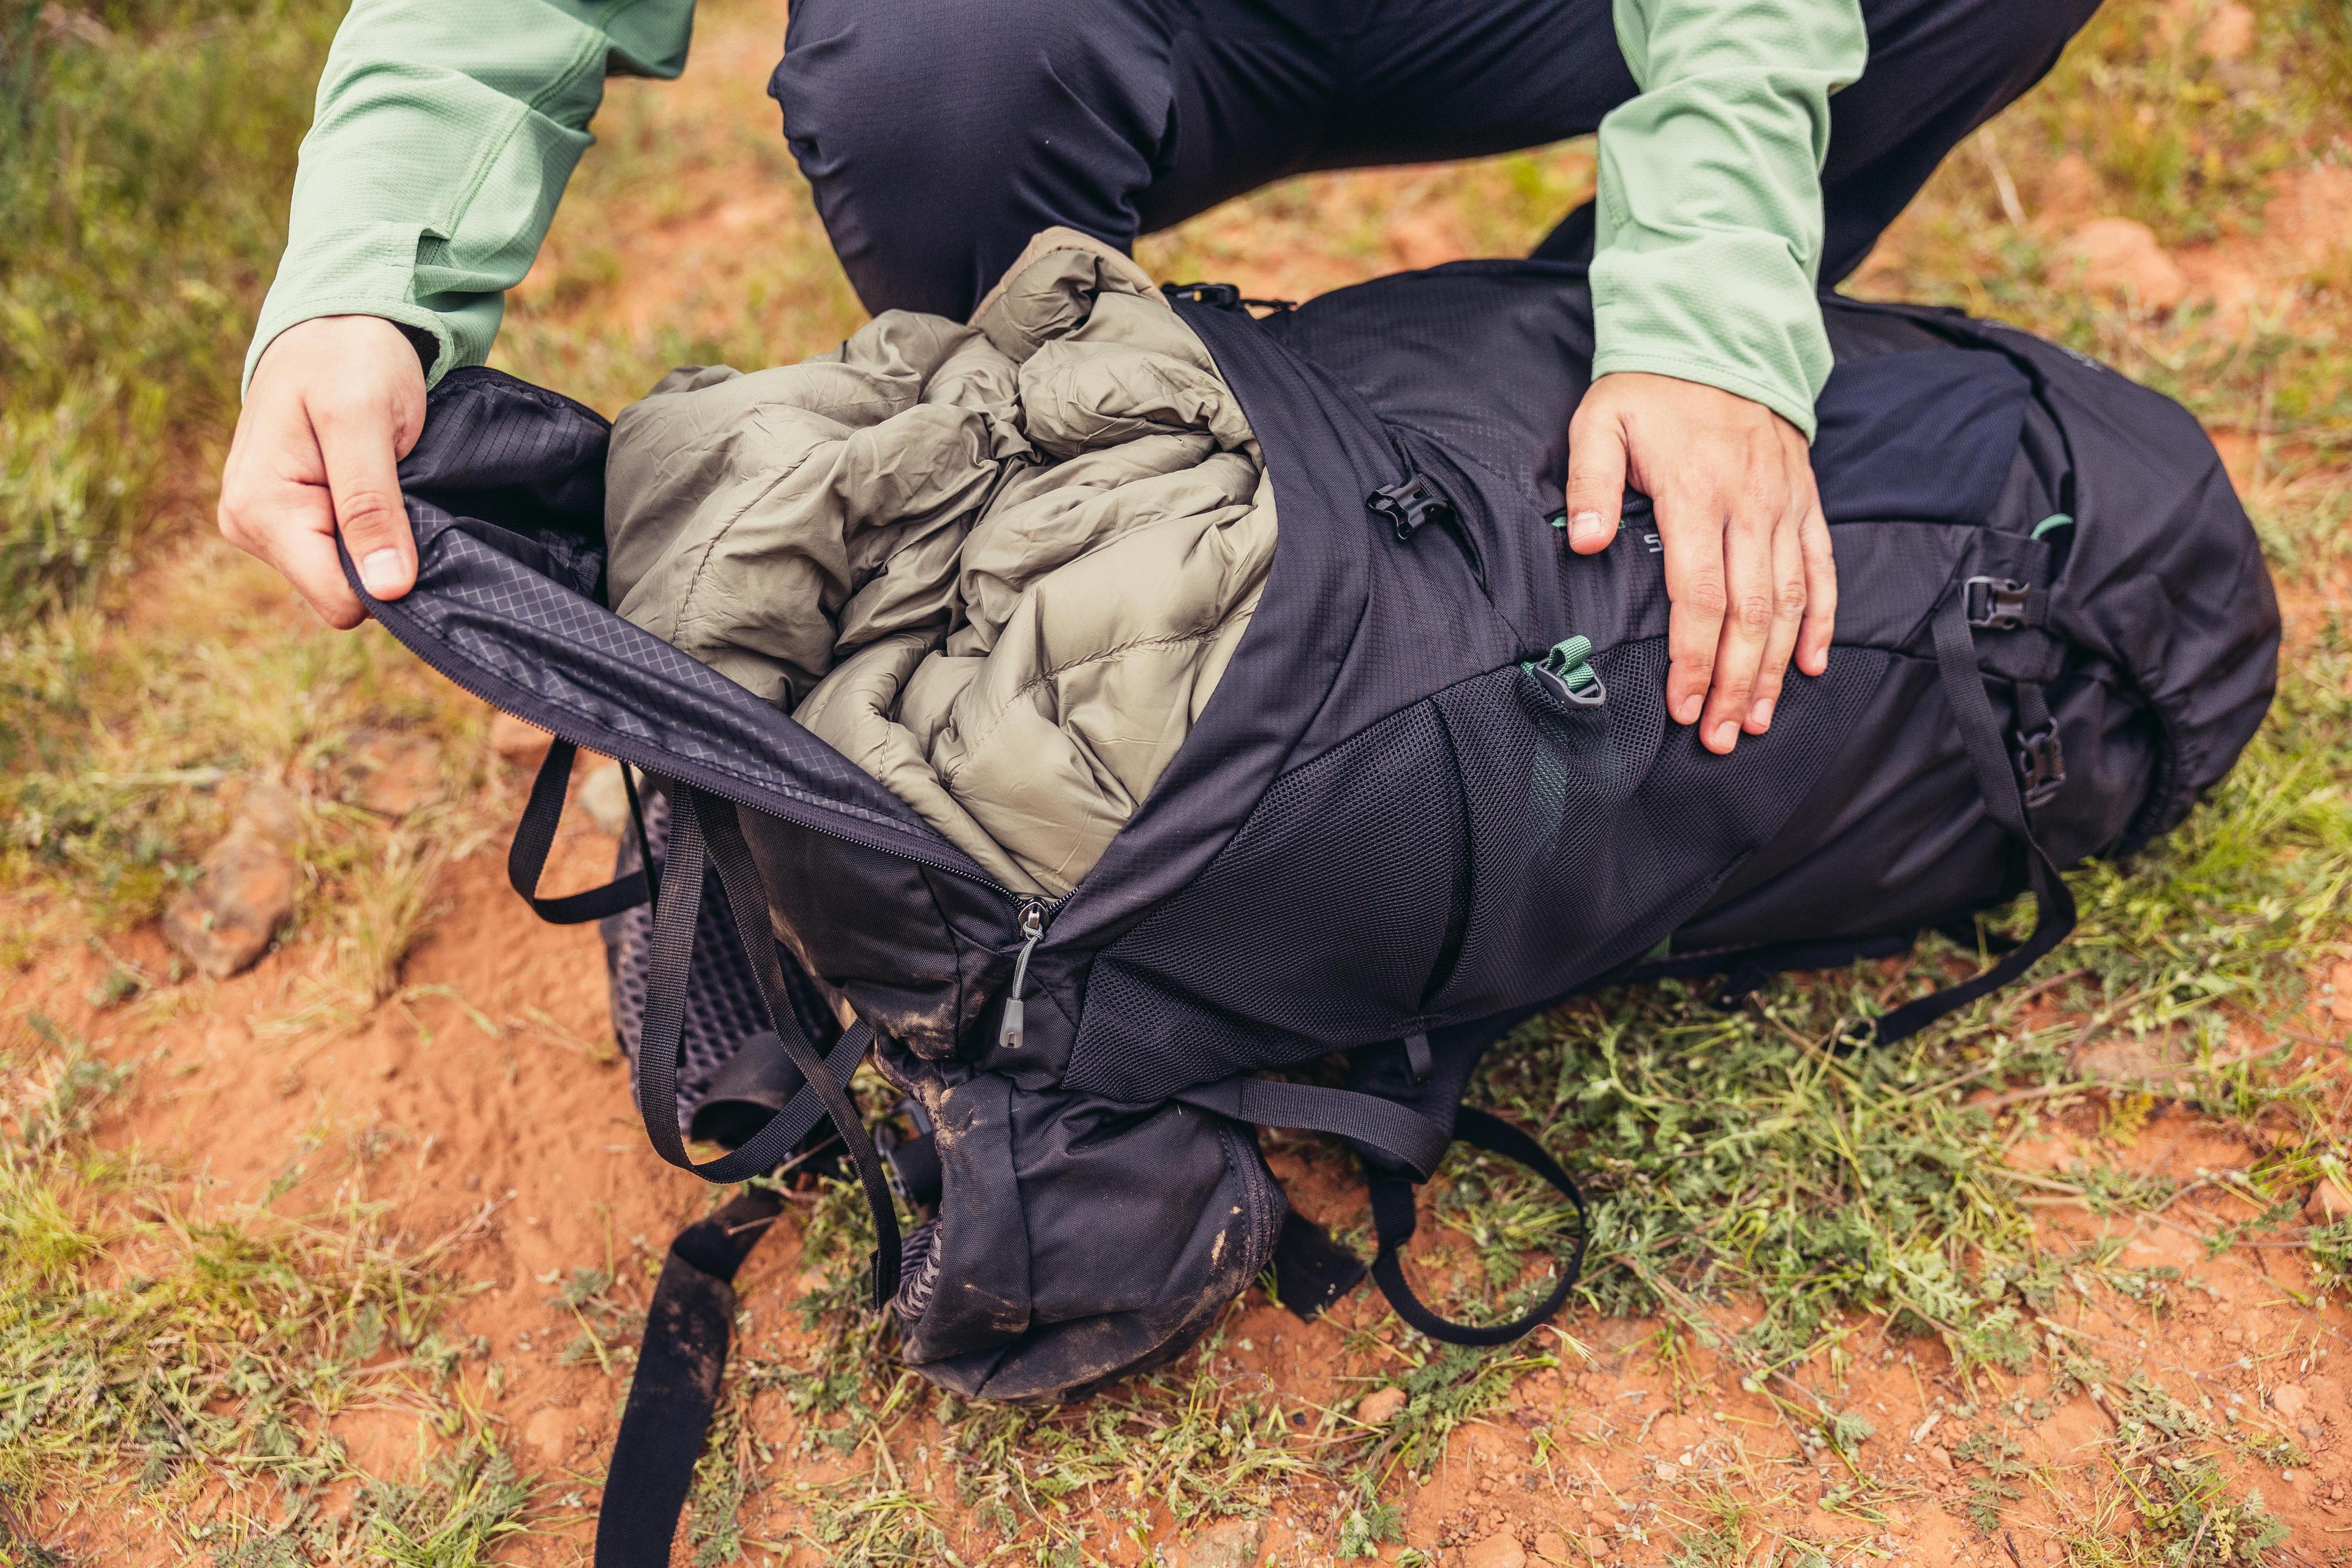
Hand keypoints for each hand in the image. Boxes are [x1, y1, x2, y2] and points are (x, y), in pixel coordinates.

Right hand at [218, 315, 427, 628]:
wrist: (333, 323)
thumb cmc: (348, 358)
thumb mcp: (364, 421)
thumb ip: (371, 505)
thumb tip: (388, 589)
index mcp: (259, 511)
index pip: (338, 600)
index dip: (388, 578)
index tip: (414, 526)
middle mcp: (248, 526)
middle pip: (340, 592)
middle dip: (382, 556)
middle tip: (403, 492)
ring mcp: (264, 523)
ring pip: (342, 575)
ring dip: (377, 539)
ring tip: (386, 480)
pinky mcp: (285, 517)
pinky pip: (339, 552)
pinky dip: (369, 528)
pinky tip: (377, 487)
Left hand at [1563, 372, 1834, 754]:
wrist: (1719, 336)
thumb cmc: (1651, 389)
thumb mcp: (1601, 421)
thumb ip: (1590, 485)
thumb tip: (1584, 543)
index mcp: (1695, 491)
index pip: (1699, 594)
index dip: (1691, 656)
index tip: (1680, 703)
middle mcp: (1749, 504)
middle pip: (1748, 612)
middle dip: (1733, 681)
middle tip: (1717, 736)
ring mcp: (1785, 504)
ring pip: (1788, 601)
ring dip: (1773, 667)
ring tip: (1754, 718)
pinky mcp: (1806, 501)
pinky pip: (1822, 569)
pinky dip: (1821, 620)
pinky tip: (1810, 665)